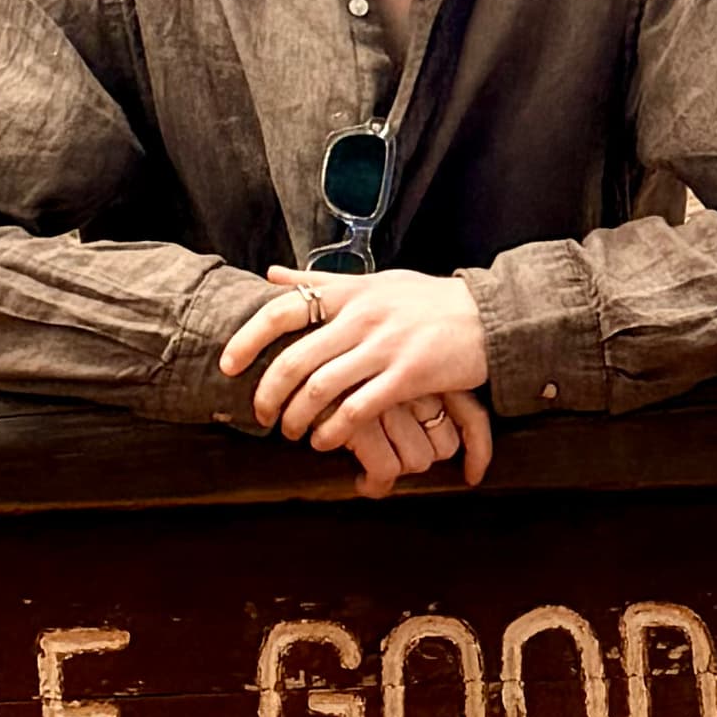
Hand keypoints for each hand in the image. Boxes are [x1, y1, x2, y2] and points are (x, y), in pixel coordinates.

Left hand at [220, 268, 496, 494]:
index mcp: (350, 293)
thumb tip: (270, 275)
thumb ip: (321, 282)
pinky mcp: (408, 375)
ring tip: (291, 433)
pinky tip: (325, 441)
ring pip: (321, 388)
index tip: (229, 365)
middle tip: (261, 416)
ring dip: (298, 418)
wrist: (488, 316)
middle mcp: (362, 317)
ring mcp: (385, 346)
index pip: (284, 309)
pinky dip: (334, 430)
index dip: (249, 338)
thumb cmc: (428, 300)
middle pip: (295, 359)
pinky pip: (358, 408)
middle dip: (269, 394)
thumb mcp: (374, 281)